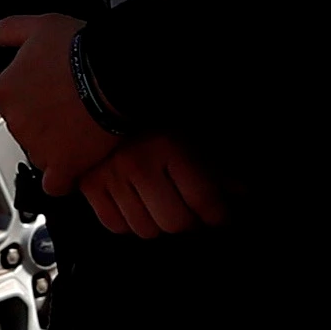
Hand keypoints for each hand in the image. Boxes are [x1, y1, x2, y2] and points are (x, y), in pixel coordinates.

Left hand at [0, 12, 117, 197]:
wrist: (114, 72)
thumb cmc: (80, 49)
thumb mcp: (37, 26)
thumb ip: (4, 29)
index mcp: (6, 90)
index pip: (14, 103)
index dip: (36, 97)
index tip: (54, 91)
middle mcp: (16, 121)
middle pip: (27, 129)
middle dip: (46, 122)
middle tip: (72, 108)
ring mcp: (38, 146)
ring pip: (40, 154)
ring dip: (56, 147)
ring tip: (81, 129)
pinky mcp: (63, 165)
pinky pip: (56, 184)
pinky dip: (64, 179)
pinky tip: (76, 166)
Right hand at [75, 132, 230, 237]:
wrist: (103, 100)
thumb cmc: (155, 119)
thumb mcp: (191, 135)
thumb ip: (216, 167)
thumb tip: (241, 193)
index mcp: (169, 146)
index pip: (203, 199)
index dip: (219, 215)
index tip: (222, 218)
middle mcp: (138, 163)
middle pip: (174, 222)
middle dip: (189, 223)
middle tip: (193, 215)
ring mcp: (110, 176)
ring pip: (145, 229)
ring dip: (159, 224)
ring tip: (164, 208)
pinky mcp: (89, 186)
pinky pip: (115, 225)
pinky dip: (128, 223)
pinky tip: (137, 207)